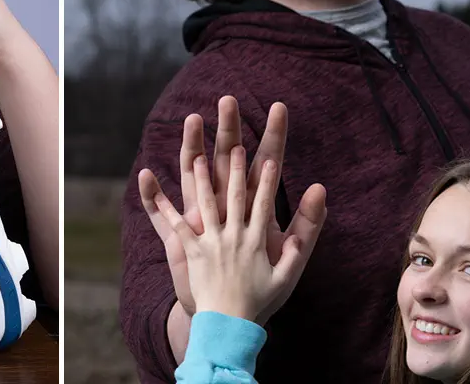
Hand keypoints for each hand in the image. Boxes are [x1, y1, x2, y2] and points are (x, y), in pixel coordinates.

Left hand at [154, 147, 325, 321]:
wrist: (229, 325)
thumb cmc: (259, 302)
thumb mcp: (287, 276)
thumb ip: (299, 247)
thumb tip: (312, 227)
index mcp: (257, 241)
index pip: (264, 204)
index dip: (266, 181)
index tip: (269, 159)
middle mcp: (234, 236)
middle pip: (235, 196)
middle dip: (235, 168)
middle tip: (236, 145)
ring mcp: (212, 243)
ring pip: (206, 203)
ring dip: (201, 179)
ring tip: (198, 156)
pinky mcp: (192, 252)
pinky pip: (177, 226)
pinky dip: (166, 208)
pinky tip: (158, 192)